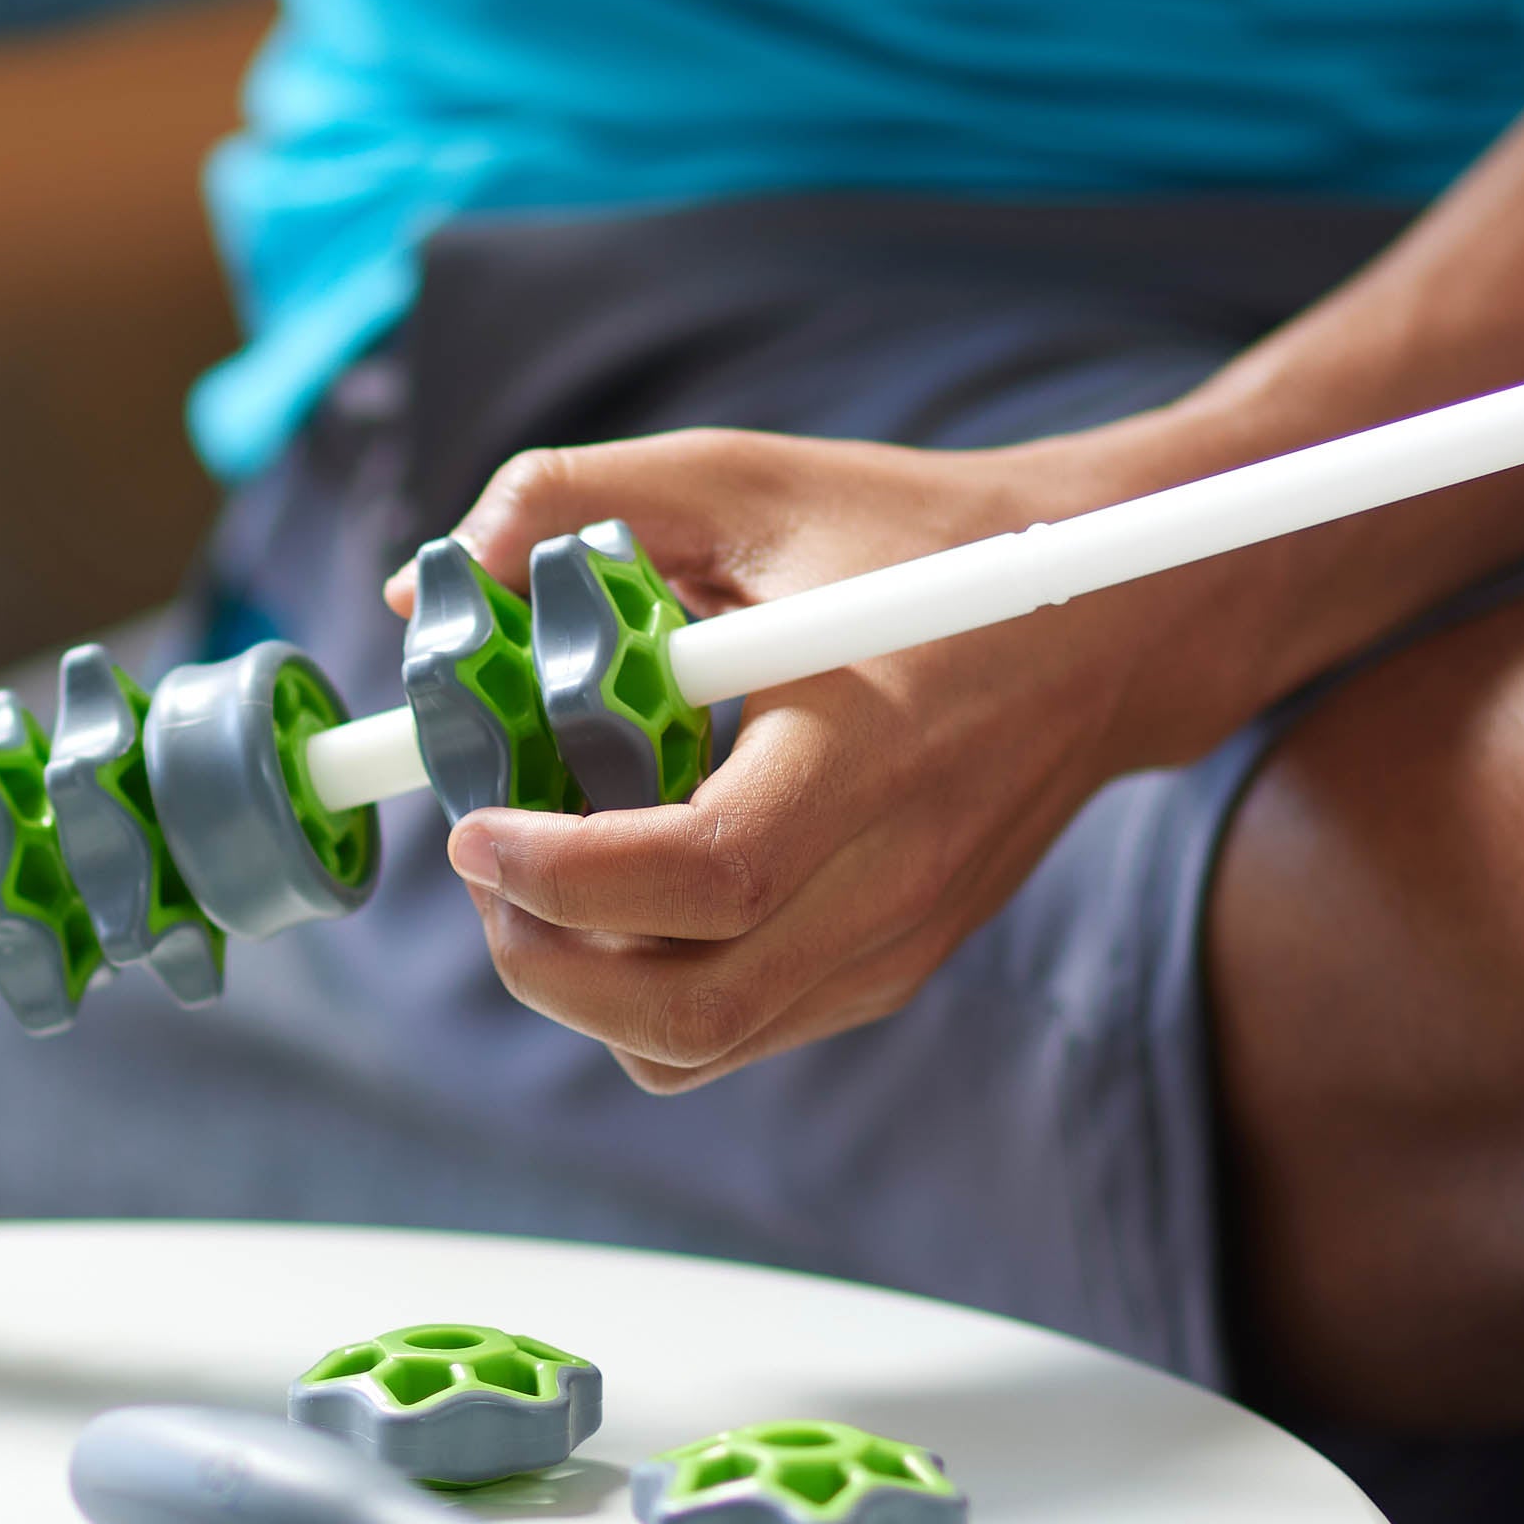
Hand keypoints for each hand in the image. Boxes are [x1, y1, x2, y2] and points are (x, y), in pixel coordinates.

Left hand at [402, 425, 1221, 1093]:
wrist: (1108, 623)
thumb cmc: (910, 538)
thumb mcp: (742, 477)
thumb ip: (568, 496)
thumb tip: (416, 587)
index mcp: (869, 745)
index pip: (710, 873)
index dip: (566, 873)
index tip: (473, 825)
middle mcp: (893, 872)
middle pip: (688, 1010)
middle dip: (542, 963)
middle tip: (484, 870)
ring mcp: (897, 941)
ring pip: (696, 1046)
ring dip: (581, 989)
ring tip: (540, 883)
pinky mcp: (892, 970)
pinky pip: (735, 1032)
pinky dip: (645, 992)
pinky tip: (624, 894)